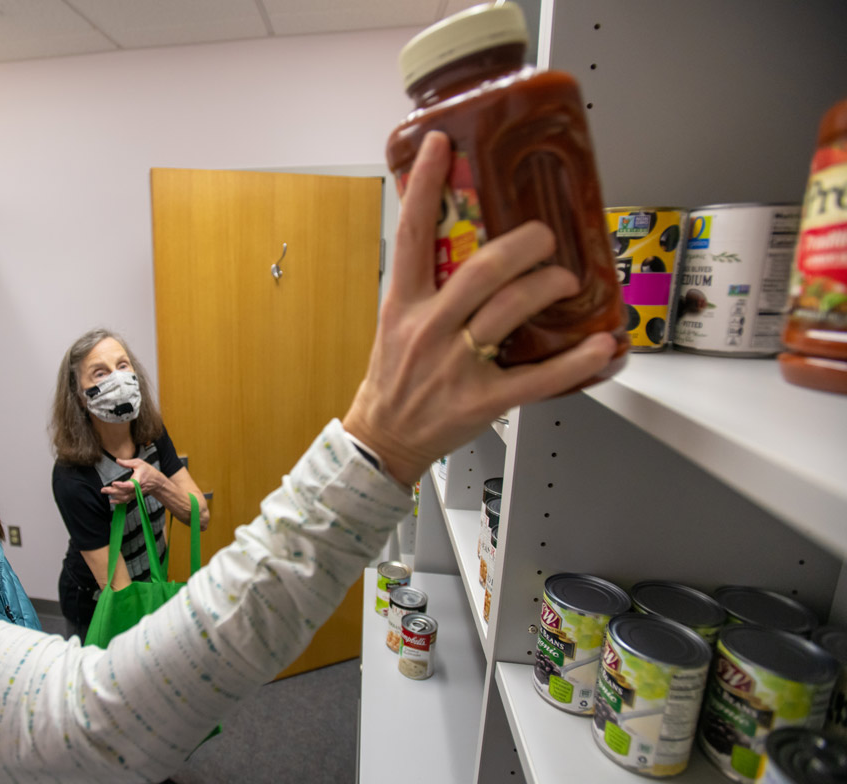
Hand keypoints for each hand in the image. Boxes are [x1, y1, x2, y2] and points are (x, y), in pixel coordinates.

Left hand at [101, 457, 166, 502]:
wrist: (156, 481)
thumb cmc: (147, 471)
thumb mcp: (138, 463)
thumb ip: (127, 462)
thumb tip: (117, 460)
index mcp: (138, 480)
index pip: (130, 485)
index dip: (121, 486)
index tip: (113, 483)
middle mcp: (137, 489)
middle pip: (124, 493)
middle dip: (113, 491)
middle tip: (103, 489)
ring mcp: (136, 493)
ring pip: (124, 498)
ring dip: (114, 496)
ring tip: (105, 492)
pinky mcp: (134, 496)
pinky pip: (126, 500)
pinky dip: (119, 501)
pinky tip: (112, 501)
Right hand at [342, 131, 616, 486]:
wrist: (383, 437)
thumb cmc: (394, 377)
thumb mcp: (397, 321)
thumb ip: (428, 285)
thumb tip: (461, 239)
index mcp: (404, 303)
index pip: (411, 233)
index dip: (424, 185)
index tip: (440, 145)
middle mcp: (429, 329)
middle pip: (482, 271)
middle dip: (524, 245)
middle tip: (545, 235)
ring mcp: (456, 366)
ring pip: (511, 313)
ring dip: (549, 287)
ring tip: (566, 278)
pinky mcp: (482, 400)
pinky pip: (537, 377)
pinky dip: (576, 361)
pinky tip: (600, 346)